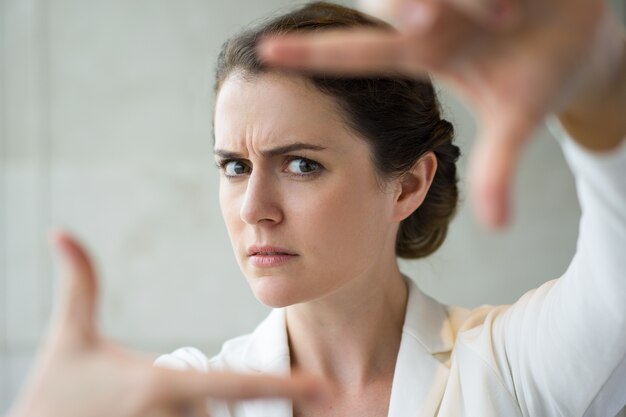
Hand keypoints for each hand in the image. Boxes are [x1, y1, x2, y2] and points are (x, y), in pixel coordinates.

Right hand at [6, 231, 324, 416]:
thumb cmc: (54, 394)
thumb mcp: (71, 339)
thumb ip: (80, 285)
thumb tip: (61, 231)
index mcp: (161, 384)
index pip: (236, 383)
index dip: (282, 385)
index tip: (322, 388)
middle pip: (219, 411)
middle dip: (202, 403)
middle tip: (153, 399)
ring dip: (192, 415)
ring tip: (145, 408)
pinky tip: (159, 416)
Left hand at [259, 0, 625, 227]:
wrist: (584, 43)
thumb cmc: (537, 77)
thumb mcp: (515, 121)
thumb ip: (497, 168)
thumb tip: (497, 226)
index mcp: (428, 51)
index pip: (358, 54)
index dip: (313, 55)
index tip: (265, 53)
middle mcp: (437, 16)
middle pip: (394, 5)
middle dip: (411, 8)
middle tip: (431, 22)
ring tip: (504, 14)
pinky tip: (517, 1)